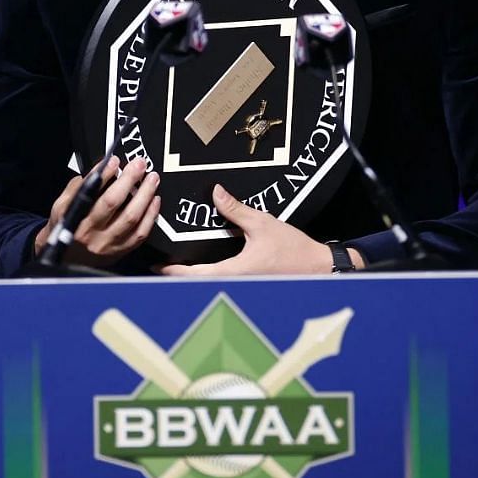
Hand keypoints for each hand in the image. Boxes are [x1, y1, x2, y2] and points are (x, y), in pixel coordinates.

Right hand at [36, 156, 160, 265]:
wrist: (67, 261)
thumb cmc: (65, 229)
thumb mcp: (60, 207)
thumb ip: (76, 188)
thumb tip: (97, 170)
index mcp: (73, 217)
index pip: (89, 192)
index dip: (103, 174)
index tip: (114, 160)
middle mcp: (90, 232)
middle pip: (113, 202)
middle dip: (128, 180)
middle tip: (139, 164)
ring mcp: (107, 244)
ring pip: (131, 218)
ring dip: (144, 195)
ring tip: (152, 179)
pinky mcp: (120, 251)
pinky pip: (140, 234)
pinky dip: (150, 215)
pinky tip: (154, 200)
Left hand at [159, 185, 351, 276]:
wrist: (320, 268)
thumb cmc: (294, 250)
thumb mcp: (263, 224)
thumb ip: (236, 209)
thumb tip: (215, 191)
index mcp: (236, 270)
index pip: (196, 274)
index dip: (174, 272)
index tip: (157, 267)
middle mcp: (236, 282)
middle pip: (198, 283)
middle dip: (178, 276)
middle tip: (159, 265)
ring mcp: (243, 285)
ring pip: (210, 284)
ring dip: (192, 277)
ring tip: (175, 266)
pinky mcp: (250, 283)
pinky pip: (223, 281)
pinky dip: (208, 275)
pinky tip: (202, 266)